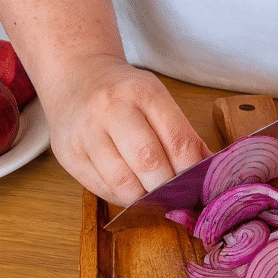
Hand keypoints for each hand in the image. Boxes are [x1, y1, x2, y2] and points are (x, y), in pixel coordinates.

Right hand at [40, 54, 210, 205]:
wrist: (75, 76)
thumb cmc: (124, 93)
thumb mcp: (157, 100)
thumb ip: (183, 135)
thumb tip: (210, 175)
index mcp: (143, 92)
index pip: (177, 140)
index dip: (192, 173)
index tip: (200, 189)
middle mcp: (111, 109)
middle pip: (149, 162)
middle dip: (168, 189)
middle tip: (178, 199)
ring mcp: (86, 132)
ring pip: (122, 181)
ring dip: (144, 199)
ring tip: (155, 201)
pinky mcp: (67, 154)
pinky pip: (100, 188)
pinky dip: (121, 198)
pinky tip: (131, 194)